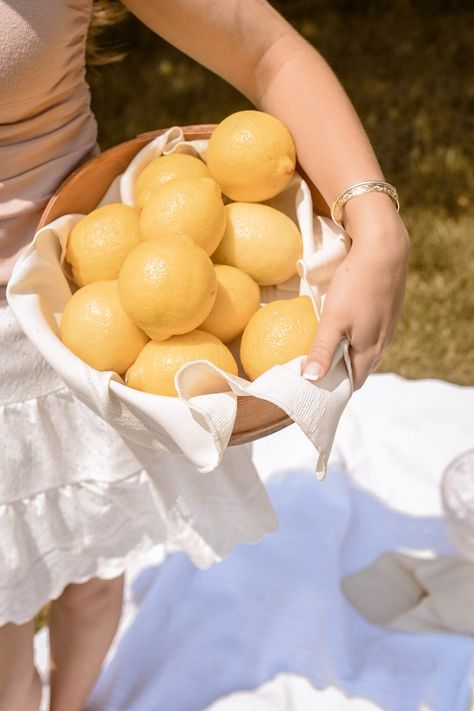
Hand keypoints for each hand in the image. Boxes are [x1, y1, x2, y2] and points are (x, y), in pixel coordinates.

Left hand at [304, 201, 409, 390]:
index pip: (353, 383)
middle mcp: (383, 343)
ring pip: (366, 349)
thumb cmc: (356, 286)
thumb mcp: (333, 320)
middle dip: (340, 372)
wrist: (384, 250)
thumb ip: (323, 351)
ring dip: (348, 352)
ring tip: (325, 347)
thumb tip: (311, 379)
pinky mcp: (388, 311)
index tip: (314, 385)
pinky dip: (356, 335)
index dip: (335, 387)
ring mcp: (388, 326)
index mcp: (370, 351)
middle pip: (360, 368)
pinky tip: (343, 324)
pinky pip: (370, 332)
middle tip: (315, 366)